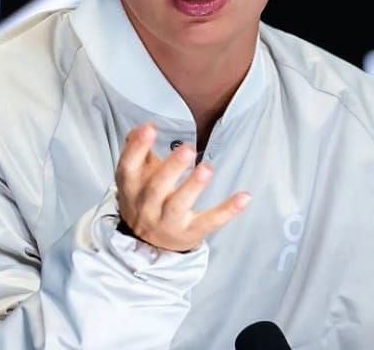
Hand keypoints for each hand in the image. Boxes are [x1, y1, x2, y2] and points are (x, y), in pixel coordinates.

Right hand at [115, 123, 249, 251]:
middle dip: (171, 168)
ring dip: (193, 186)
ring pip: (178, 205)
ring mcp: (168, 222)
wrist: (146, 245)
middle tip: (187, 149)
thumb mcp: (135, 178)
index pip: (128, 167)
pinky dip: (227, 210)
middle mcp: (147, 206)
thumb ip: (137, 152)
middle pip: (156, 187)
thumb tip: (141, 128)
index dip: (137, 148)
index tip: (149, 128)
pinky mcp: (191, 232)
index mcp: (132, 187)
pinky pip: (210, 222)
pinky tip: (244, 197)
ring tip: (207, 168)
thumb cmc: (144, 201)